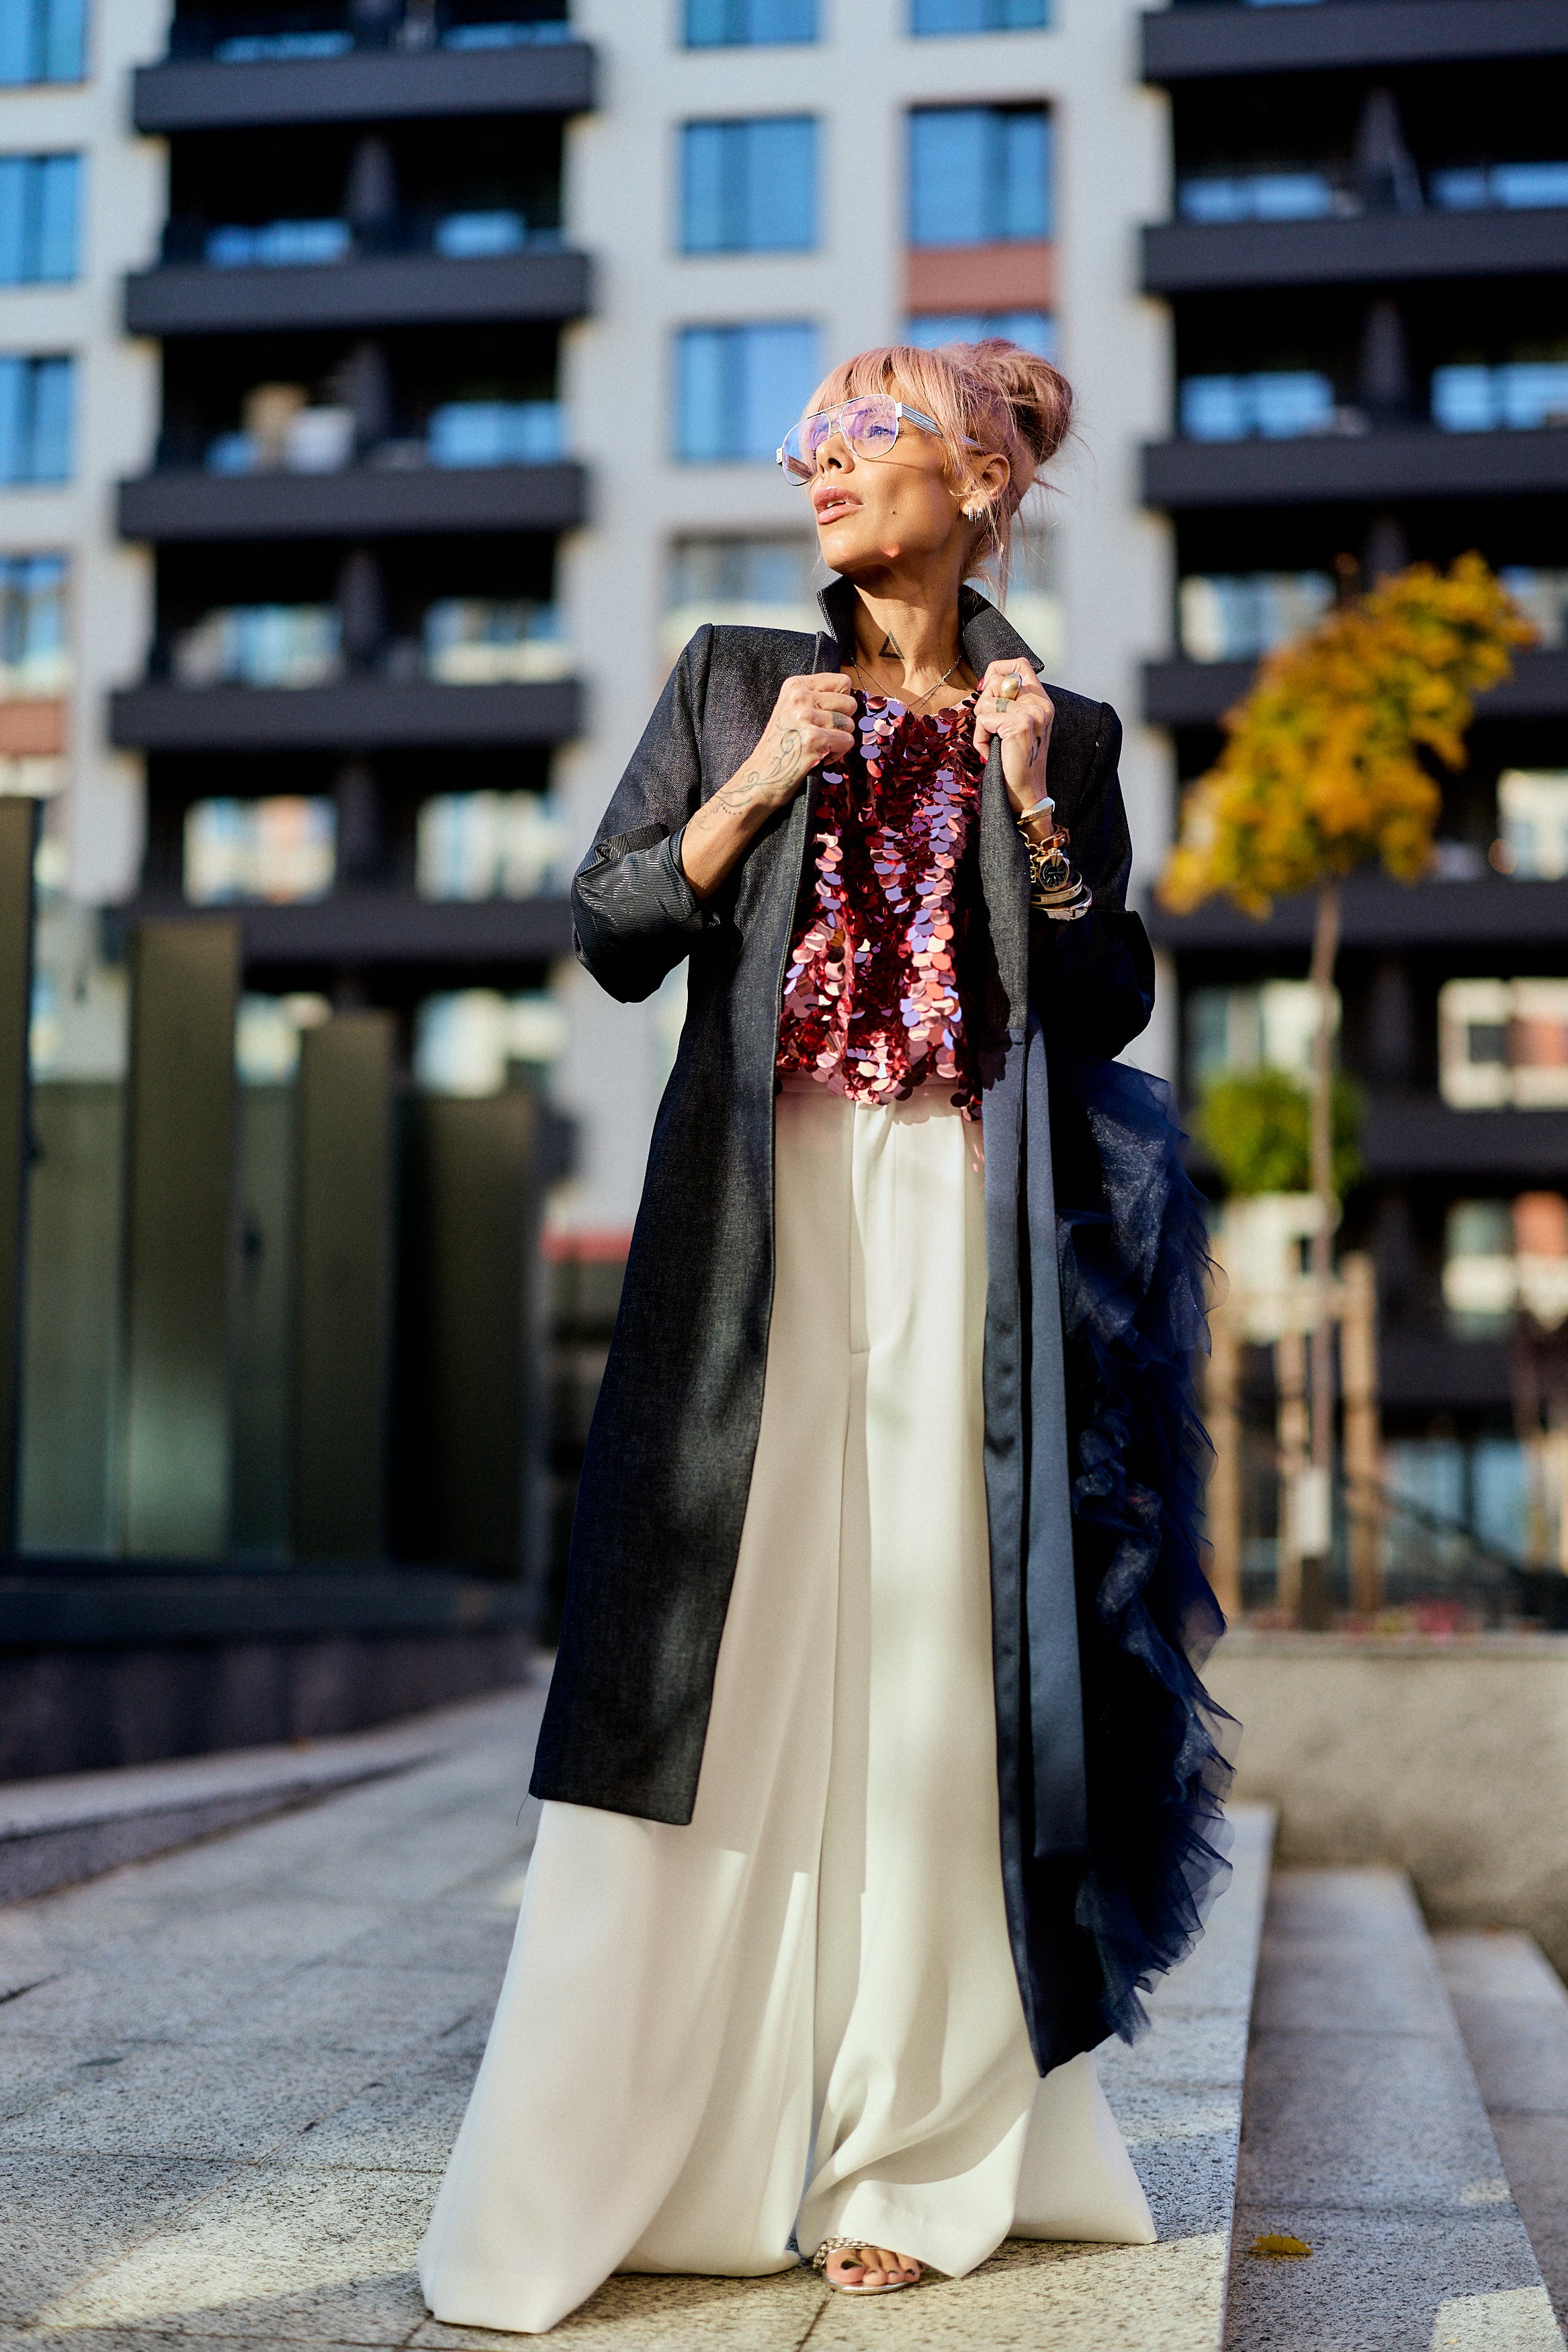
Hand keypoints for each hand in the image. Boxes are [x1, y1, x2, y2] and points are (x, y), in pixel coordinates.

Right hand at [714, 672, 855, 821]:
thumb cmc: (780, 746)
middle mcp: (799, 696)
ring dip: (838, 740)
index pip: (842, 682)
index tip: (824, 717)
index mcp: (795, 685)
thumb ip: (817, 697)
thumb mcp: (792, 709)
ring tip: (817, 747)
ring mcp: (805, 717)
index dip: (841, 703)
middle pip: (850, 703)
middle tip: (821, 736)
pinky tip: (818, 757)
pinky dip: (837, 754)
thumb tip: (851, 694)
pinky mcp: (813, 738)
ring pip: (849, 724)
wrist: (760, 778)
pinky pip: (847, 742)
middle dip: (841, 723)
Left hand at [973, 661, 1053, 820]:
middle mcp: (1041, 703)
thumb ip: (1009, 703)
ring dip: (981, 724)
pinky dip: (979, 738)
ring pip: (987, 700)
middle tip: (991, 728)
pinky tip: (990, 751)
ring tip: (992, 742)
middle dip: (984, 702)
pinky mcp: (1020, 725)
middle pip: (998, 679)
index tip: (988, 690)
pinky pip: (983, 719)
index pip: (1019, 664)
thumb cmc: (1017, 762)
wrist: (1027, 793)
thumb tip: (987, 683)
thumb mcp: (1017, 726)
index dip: (997, 671)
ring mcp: (1032, 713)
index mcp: (1042, 701)